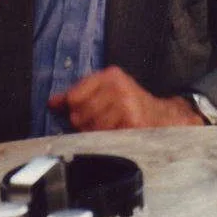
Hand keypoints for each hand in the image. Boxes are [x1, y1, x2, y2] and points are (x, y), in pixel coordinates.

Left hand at [48, 66, 204, 129]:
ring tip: (110, 129)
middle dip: (84, 124)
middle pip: (79, 115)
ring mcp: (126, 104)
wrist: (163, 118)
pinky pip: (104, 137)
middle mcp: (118, 86)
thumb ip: (77, 95)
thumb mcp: (105, 92)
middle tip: (101, 123)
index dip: (73, 110)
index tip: (80, 112)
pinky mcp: (132, 122)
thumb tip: (52, 103)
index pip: (73, 97)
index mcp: (110, 75)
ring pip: (90, 129)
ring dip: (96, 135)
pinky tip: (117, 134)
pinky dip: (106, 140)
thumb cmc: (130, 105)